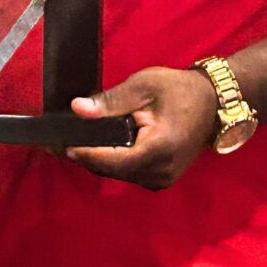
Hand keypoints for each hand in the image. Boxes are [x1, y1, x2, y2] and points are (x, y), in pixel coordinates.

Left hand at [65, 67, 217, 190]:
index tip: (56, 143)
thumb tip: (78, 109)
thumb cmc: (180, 90)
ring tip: (69, 140)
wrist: (213, 104)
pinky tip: (93, 145)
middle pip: (110, 169)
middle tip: (53, 141)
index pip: (110, 159)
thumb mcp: (144, 87)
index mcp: (157, 150)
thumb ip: (111, 101)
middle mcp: (159, 173)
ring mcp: (161, 180)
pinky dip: (109, 160)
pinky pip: (127, 172)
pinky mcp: (160, 178)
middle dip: (83, 155)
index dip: (83, 152)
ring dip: (94, 158)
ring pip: (117, 173)